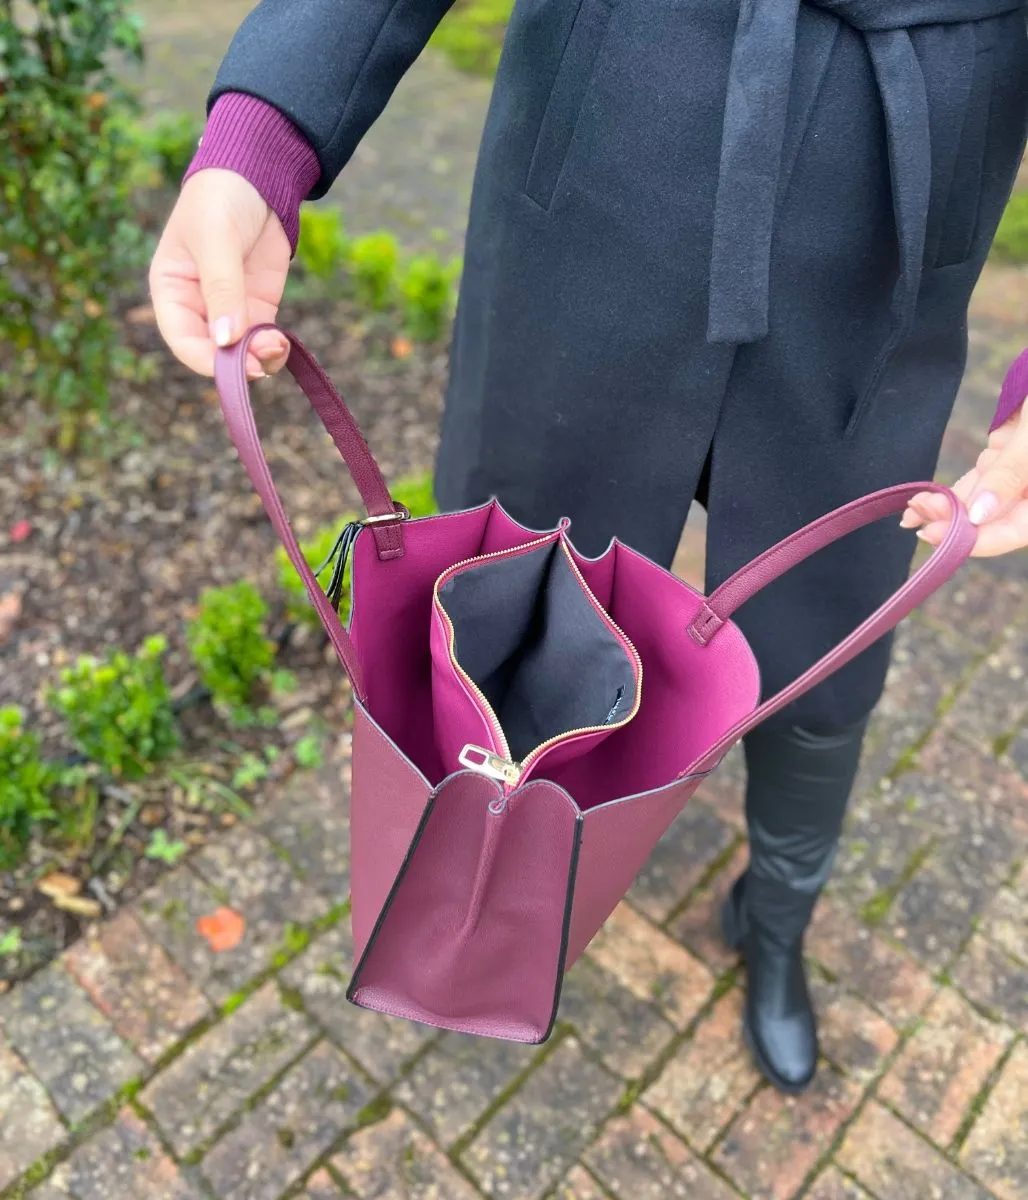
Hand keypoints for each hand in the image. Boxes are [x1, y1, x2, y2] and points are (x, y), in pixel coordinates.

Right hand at [149, 169, 290, 379]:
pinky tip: (282, 343)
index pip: (181, 338)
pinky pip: (262, 339)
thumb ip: (222, 289)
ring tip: (276, 346)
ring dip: (258, 359)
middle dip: (238, 362)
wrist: (257, 175)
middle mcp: (197, 306)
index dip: (205, 359)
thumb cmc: (220, 199)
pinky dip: (272, 348)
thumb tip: (226, 339)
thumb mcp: (216, 240)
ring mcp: (230, 309)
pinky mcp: (258, 306)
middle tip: (262, 361)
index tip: (233, 367)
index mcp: (171, 290)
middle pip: (213, 352)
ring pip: (241, 352)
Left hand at [901, 404, 1027, 555]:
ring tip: (913, 511)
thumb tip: (981, 513)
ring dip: (948, 510)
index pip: (1015, 530)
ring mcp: (1024, 475)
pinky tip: (926, 502)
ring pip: (984, 502)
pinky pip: (982, 481)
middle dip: (953, 523)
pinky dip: (956, 492)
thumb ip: (1012, 473)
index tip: (933, 534)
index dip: (974, 539)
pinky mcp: (1010, 456)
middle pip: (995, 520)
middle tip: (917, 517)